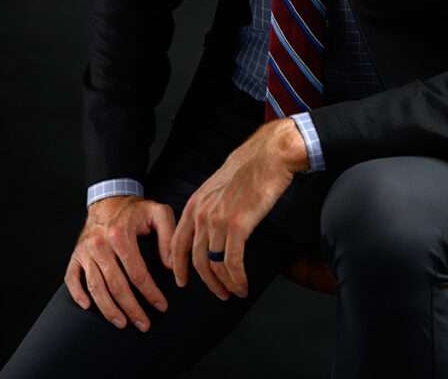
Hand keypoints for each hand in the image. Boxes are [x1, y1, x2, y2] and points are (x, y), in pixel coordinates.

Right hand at [64, 195, 174, 331]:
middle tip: (144, 324)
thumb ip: (168, 236)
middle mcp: (100, 244)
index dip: (150, 293)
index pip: (137, 273)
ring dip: (108, 309)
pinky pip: (72, 279)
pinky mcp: (76, 255)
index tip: (161, 306)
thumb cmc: (135, 210)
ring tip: (122, 323)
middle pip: (116, 286)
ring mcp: (85, 251)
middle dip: (131, 308)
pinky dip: (78, 294)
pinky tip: (88, 307)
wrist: (108, 199)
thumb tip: (170, 266)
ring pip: (95, 287)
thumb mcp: (158, 213)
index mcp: (121, 235)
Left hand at [170, 119, 307, 300]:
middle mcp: (202, 213)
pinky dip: (237, 279)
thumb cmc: (250, 165)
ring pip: (214, 265)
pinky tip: (243, 285)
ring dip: (224, 284)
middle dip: (207, 281)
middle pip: (196, 259)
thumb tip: (213, 223)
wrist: (269, 155)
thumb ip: (210, 204)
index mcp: (195, 203)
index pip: (178, 242)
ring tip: (233, 292)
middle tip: (218, 292)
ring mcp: (218, 220)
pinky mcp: (238, 226)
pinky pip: (232, 263)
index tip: (182, 280)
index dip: (179, 265)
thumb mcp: (218, 184)